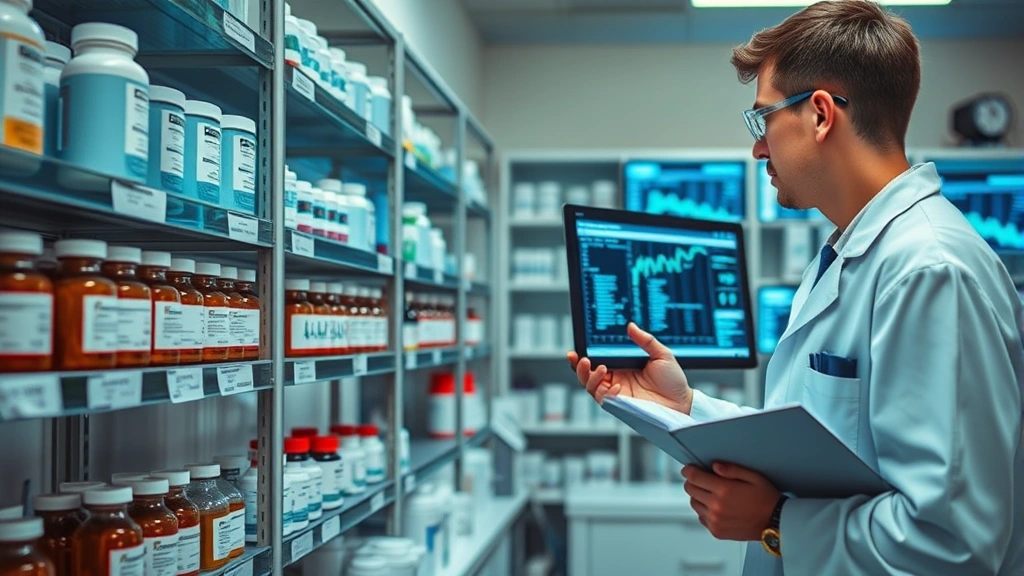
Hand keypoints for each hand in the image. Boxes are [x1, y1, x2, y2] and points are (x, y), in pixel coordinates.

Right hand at [566, 322, 692, 413]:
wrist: (682, 402)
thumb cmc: (673, 381)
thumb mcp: (661, 355)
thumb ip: (646, 340)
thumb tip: (631, 326)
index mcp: (622, 365)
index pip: (598, 359)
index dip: (584, 355)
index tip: (578, 348)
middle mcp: (616, 379)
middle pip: (588, 373)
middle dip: (579, 366)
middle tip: (581, 358)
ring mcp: (617, 392)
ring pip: (591, 386)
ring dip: (590, 377)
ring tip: (601, 368)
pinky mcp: (620, 405)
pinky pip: (604, 399)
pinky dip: (606, 391)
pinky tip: (616, 386)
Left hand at [682, 462, 780, 540]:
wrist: (775, 522)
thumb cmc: (766, 498)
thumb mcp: (753, 476)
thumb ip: (732, 469)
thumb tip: (714, 466)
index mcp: (724, 490)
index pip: (694, 477)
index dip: (688, 471)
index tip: (688, 469)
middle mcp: (716, 506)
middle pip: (691, 490)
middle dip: (692, 481)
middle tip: (699, 478)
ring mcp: (715, 520)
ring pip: (694, 503)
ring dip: (697, 496)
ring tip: (709, 492)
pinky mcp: (716, 531)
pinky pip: (701, 517)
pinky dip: (703, 510)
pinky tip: (714, 506)